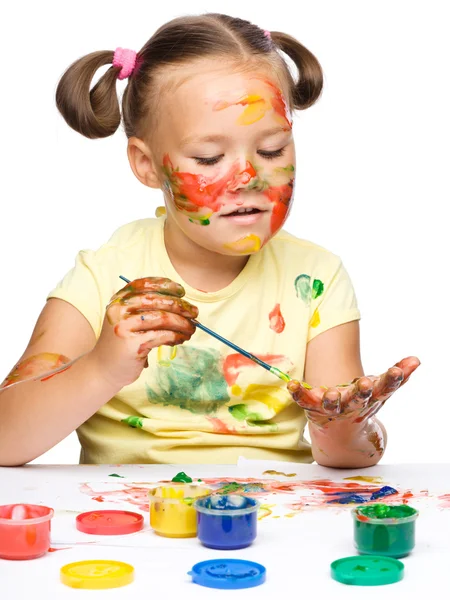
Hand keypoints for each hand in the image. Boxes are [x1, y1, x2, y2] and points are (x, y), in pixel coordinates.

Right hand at [91, 277, 197, 388]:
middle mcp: (120, 309)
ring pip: (163, 318)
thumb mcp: (127, 318)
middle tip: (194, 313)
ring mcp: (125, 326)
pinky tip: (181, 339)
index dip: (166, 286)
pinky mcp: (133, 344)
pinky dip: (176, 336)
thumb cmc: (121, 342)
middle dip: (181, 306)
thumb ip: (146, 307)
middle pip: (158, 300)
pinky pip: (163, 336)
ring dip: (182, 323)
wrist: (103, 368)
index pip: (146, 284)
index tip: (181, 292)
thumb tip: (181, 301)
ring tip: (191, 329)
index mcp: (119, 299)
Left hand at [287, 356, 419, 427]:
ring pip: (332, 405)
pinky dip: (297, 393)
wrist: (340, 432)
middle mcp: (352, 405)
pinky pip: (304, 400)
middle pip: (358, 399)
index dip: (392, 379)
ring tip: (332, 394)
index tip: (396, 370)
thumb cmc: (363, 403)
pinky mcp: (313, 407)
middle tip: (366, 384)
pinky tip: (291, 384)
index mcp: (371, 398)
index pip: (385, 388)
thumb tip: (416, 359)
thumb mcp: (381, 390)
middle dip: (362, 392)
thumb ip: (398, 376)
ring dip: (332, 399)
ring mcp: (332, 408)